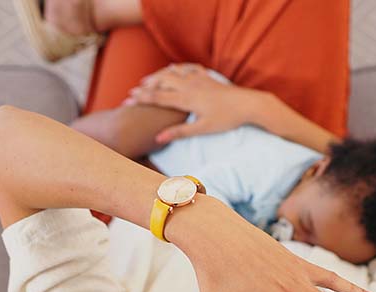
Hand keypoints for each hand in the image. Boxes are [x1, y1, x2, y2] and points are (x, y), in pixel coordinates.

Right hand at [122, 63, 256, 143]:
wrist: (249, 104)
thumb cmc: (227, 119)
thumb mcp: (202, 129)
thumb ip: (179, 133)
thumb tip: (158, 138)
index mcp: (186, 99)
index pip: (158, 97)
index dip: (141, 98)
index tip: (126, 100)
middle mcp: (189, 85)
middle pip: (161, 81)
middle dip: (145, 86)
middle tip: (132, 92)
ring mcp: (198, 78)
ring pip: (172, 72)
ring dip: (158, 76)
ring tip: (146, 81)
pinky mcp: (206, 76)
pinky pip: (186, 68)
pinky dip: (176, 68)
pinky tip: (173, 69)